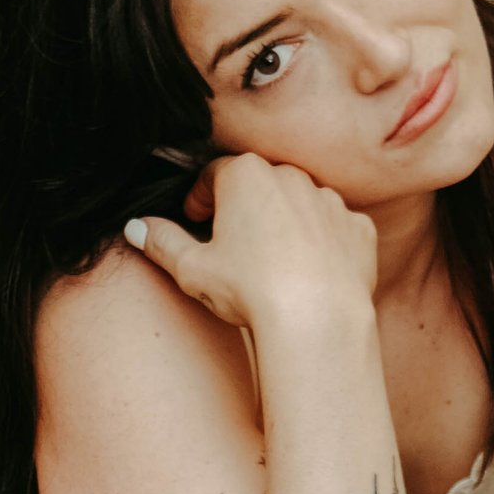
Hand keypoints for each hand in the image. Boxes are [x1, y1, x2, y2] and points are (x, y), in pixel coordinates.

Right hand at [124, 153, 376, 334]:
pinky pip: (335, 229)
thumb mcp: (191, 268)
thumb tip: (135, 227)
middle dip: (244, 207)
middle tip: (232, 243)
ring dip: (285, 224)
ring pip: (300, 204)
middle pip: (260, 184)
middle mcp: (291, 176)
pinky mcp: (358, 228)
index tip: (196, 220)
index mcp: (245, 175)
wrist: (317, 318)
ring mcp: (330, 201)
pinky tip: (310, 274)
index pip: (214, 175)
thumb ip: (161, 242)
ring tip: (273, 263)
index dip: (200, 197)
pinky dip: (323, 244)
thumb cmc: (249, 288)